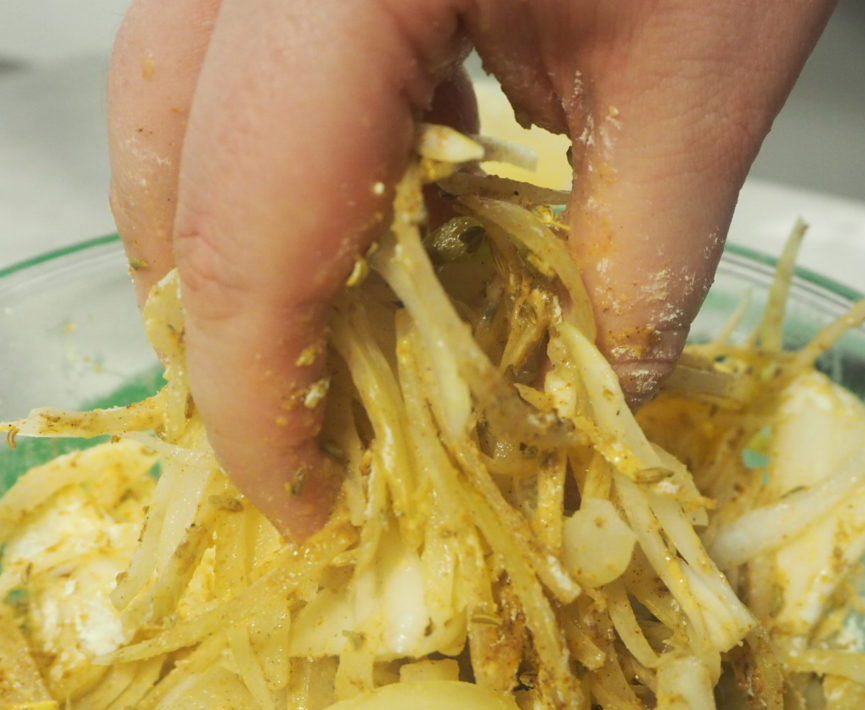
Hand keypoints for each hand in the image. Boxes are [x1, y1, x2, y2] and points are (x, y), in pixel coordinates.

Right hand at [108, 0, 834, 534]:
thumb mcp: (705, 69)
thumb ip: (637, 258)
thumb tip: (595, 403)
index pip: (245, 229)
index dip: (259, 398)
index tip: (306, 503)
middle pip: (158, 164)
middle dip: (216, 328)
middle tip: (307, 433)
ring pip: (168, 102)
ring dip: (232, 246)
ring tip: (330, 347)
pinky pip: (233, 52)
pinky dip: (281, 158)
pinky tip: (373, 213)